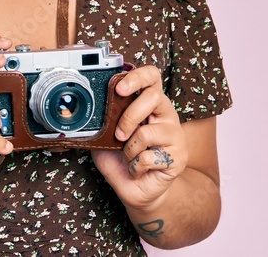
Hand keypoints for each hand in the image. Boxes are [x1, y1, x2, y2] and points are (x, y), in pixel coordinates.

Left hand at [91, 65, 186, 211]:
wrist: (137, 191)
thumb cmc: (122, 160)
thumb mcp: (105, 138)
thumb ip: (102, 122)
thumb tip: (87, 113)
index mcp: (150, 104)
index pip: (152, 77)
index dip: (137, 77)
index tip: (120, 89)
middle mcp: (166, 115)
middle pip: (154, 97)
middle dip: (129, 116)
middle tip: (118, 135)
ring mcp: (175, 135)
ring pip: (147, 132)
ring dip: (129, 149)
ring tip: (129, 157)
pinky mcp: (179, 157)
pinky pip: (149, 157)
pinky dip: (135, 166)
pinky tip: (138, 169)